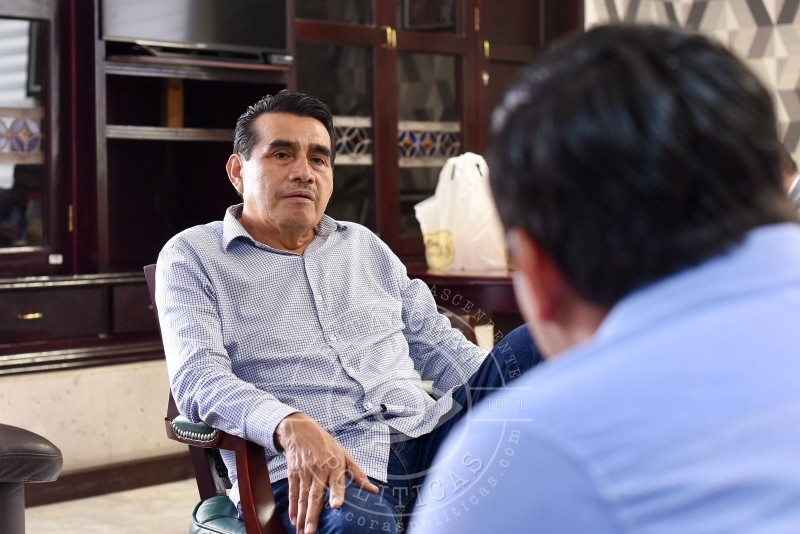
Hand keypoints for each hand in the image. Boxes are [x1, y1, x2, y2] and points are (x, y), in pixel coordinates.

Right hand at [274, 413, 378, 533]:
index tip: (337, 506)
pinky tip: (294, 521)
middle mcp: (319, 470)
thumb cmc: (327, 445)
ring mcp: (304, 473)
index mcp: (335, 465)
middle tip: (312, 532)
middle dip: (313, 515)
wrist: (300, 431)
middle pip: (315, 495)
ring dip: (302, 516)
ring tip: (303, 533)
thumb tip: (375, 491)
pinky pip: (293, 494)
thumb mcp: (345, 455)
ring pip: (302, 498)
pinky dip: (292, 508)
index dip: (336, 494)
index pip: (336, 481)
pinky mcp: (293, 474)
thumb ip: (358, 475)